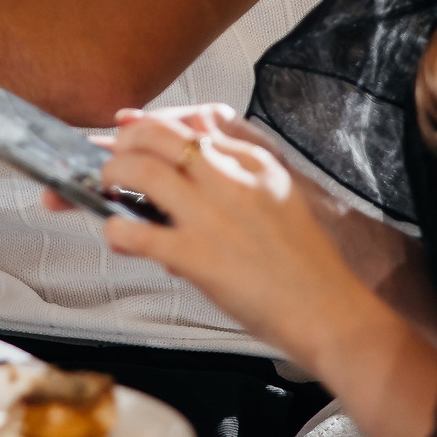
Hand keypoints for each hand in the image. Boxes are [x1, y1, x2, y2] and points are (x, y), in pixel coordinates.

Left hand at [81, 104, 363, 365]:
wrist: (330, 312)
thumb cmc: (305, 266)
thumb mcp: (281, 197)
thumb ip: (239, 174)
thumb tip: (192, 159)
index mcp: (255, 164)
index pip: (190, 124)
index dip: (150, 126)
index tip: (130, 132)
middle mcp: (232, 180)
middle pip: (159, 135)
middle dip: (124, 142)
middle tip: (113, 159)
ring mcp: (212, 217)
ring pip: (141, 172)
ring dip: (111, 176)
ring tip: (107, 191)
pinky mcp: (198, 257)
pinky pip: (139, 232)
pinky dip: (117, 230)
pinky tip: (118, 235)